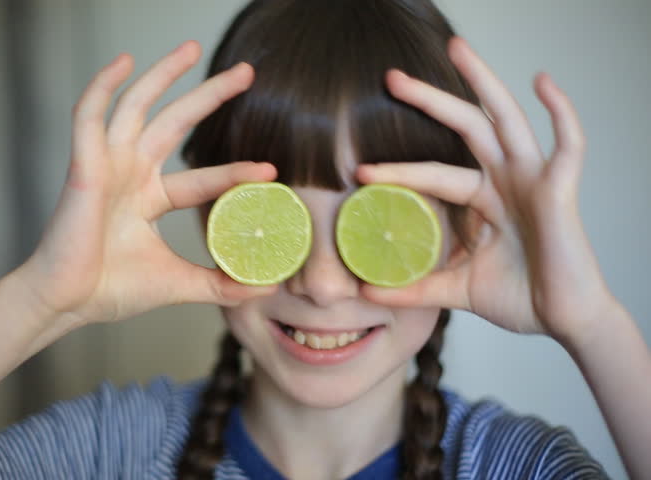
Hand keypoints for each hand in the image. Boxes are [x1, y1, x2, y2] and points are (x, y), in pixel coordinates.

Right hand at [18, 41, 276, 327]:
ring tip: (192, 47)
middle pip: (176, 122)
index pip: (201, 176)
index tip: (270, 170)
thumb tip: (266, 288)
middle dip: (210, 95)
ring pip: (137, 106)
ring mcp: (107, 165)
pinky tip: (124, 61)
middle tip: (245, 72)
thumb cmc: (111, 290)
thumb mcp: (179, 283)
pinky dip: (103, 86)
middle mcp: (131, 174)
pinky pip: (89, 115)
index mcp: (150, 198)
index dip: (234, 171)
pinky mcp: (83, 164)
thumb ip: (221, 284)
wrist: (67, 303)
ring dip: (163, 74)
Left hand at [357, 36, 616, 347]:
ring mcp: (533, 180)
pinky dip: (560, 111)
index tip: (359, 169)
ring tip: (456, 48)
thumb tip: (363, 292)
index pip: (431, 173)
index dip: (398, 170)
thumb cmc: (520, 298)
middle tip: (391, 78)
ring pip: (505, 119)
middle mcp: (505, 181)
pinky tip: (542, 81)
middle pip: (464, 127)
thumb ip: (413, 288)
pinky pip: (568, 143)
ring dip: (483, 81)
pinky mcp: (561, 189)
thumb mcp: (456, 289)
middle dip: (429, 101)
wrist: (564, 322)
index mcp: (481, 199)